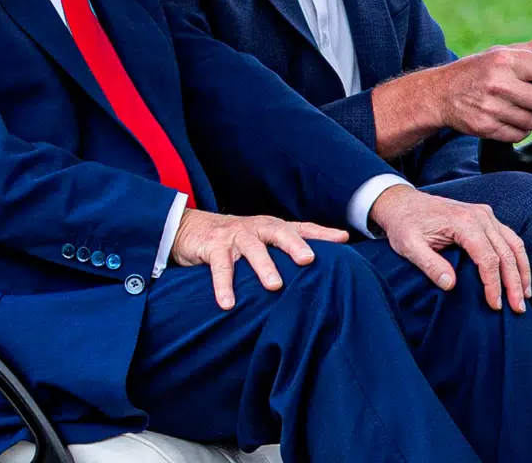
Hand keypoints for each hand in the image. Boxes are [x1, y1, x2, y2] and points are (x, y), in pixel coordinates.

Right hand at [170, 209, 348, 309]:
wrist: (189, 227)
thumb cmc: (234, 239)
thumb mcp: (260, 241)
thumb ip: (285, 250)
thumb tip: (320, 263)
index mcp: (271, 228)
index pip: (301, 228)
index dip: (322, 233)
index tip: (342, 239)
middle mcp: (256, 229)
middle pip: (279, 232)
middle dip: (294, 244)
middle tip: (308, 259)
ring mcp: (235, 237)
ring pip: (252, 249)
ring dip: (264, 266)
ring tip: (274, 286)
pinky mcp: (213, 247)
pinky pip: (220, 268)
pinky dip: (224, 286)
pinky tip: (228, 304)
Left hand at [368, 186, 530, 312]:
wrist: (401, 202)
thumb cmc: (404, 224)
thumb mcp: (408, 246)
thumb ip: (430, 265)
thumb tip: (451, 285)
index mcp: (463, 222)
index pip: (488, 258)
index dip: (494, 284)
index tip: (495, 305)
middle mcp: (480, 216)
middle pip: (505, 253)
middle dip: (514, 283)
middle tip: (518, 308)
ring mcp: (485, 214)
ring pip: (513, 244)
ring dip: (522, 271)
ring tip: (524, 295)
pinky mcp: (485, 216)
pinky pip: (509, 237)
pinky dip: (517, 257)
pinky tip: (519, 274)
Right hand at [434, 38, 531, 142]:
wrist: (440, 94)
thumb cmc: (473, 71)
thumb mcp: (497, 53)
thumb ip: (528, 50)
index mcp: (504, 61)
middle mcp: (498, 84)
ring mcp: (492, 108)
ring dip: (531, 116)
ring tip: (518, 107)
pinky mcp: (487, 128)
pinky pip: (520, 134)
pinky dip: (518, 129)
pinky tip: (508, 118)